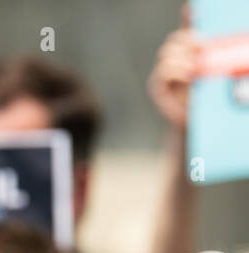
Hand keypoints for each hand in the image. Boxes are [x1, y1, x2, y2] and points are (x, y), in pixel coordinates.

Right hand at [148, 10, 197, 130]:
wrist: (191, 121)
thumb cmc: (202, 97)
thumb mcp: (208, 73)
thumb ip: (207, 57)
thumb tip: (207, 42)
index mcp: (185, 54)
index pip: (183, 32)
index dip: (187, 20)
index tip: (198, 25)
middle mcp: (171, 61)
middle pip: (174, 39)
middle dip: (188, 42)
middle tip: (202, 50)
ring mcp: (161, 73)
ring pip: (166, 53)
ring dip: (183, 59)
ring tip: (195, 70)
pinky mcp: (156, 85)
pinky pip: (163, 70)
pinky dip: (177, 71)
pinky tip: (188, 77)